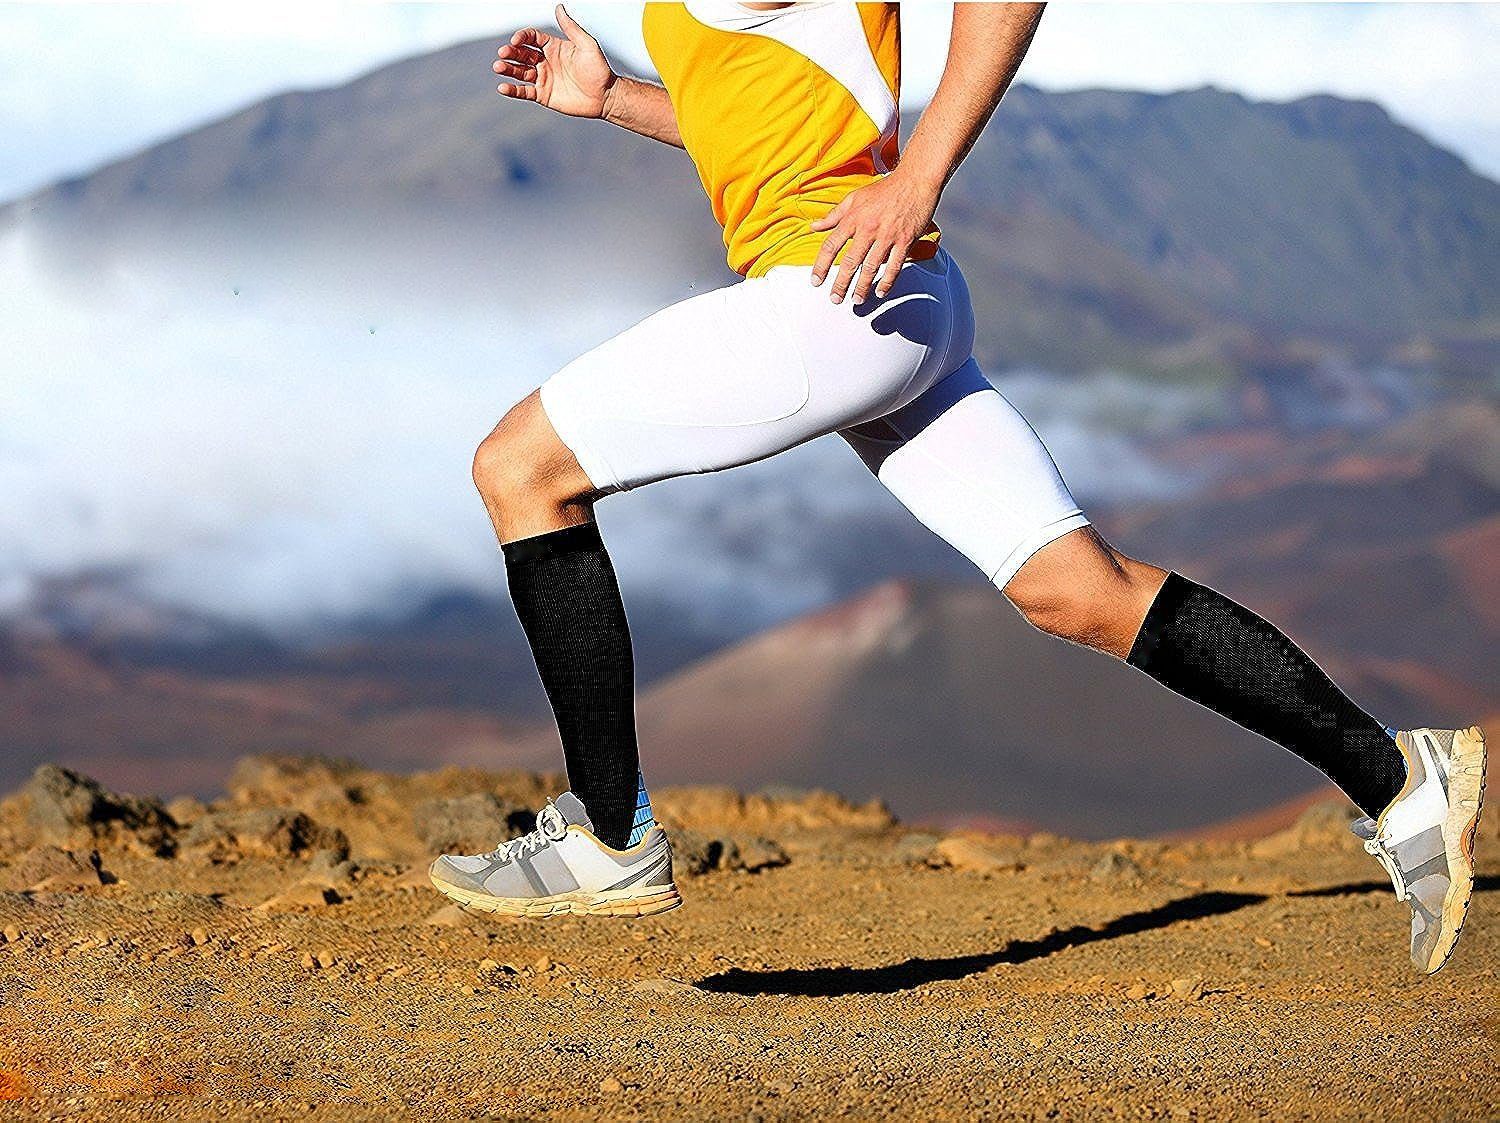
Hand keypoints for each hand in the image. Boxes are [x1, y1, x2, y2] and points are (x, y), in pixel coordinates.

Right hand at [493, 4, 614, 118]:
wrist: (605, 96)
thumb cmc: (599, 69)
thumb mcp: (587, 44)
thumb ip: (571, 28)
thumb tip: (559, 7)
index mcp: (553, 47)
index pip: (532, 38)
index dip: (523, 37)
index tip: (517, 40)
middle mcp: (545, 61)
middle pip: (522, 54)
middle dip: (511, 52)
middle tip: (503, 53)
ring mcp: (543, 78)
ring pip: (519, 71)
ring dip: (507, 69)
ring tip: (498, 67)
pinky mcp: (543, 95)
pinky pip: (524, 92)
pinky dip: (513, 90)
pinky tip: (503, 88)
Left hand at [809, 170, 940, 303]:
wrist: (915, 180)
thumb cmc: (884, 189)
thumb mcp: (854, 198)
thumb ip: (833, 215)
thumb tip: (813, 227)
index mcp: (853, 218)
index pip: (831, 246)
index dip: (821, 266)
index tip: (816, 281)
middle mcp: (868, 228)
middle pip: (850, 262)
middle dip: (840, 284)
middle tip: (835, 299)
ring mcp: (887, 235)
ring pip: (871, 267)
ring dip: (862, 287)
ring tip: (856, 300)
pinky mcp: (905, 240)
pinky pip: (895, 266)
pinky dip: (887, 281)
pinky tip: (880, 292)